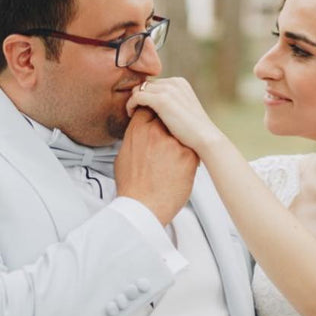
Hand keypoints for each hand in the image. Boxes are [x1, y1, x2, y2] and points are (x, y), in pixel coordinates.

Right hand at [115, 109, 197, 224]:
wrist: (143, 208)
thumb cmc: (131, 185)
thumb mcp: (124, 155)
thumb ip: (134, 137)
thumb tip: (139, 130)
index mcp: (138, 130)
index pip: (148, 107)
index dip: (152, 111)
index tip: (155, 118)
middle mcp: (156, 132)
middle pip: (166, 116)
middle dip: (166, 124)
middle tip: (165, 138)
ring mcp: (174, 143)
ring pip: (180, 132)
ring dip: (178, 140)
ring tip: (170, 158)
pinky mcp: (189, 155)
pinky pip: (190, 147)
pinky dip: (187, 154)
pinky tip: (178, 166)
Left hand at [126, 77, 226, 156]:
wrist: (205, 138)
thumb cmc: (194, 131)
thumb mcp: (183, 110)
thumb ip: (171, 104)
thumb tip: (155, 108)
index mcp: (180, 83)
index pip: (154, 84)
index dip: (146, 95)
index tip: (142, 109)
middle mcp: (174, 82)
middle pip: (146, 85)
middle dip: (139, 96)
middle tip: (135, 112)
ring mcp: (168, 90)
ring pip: (139, 89)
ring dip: (134, 100)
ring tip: (133, 114)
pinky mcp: (161, 100)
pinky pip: (137, 96)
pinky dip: (130, 104)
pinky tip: (131, 115)